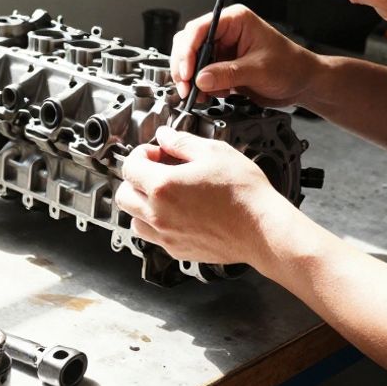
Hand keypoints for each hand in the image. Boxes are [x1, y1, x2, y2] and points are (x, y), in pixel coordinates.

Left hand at [114, 126, 292, 264]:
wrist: (262, 228)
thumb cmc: (243, 194)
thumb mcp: (214, 153)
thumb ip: (182, 142)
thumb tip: (165, 136)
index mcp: (163, 186)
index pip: (129, 166)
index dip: (141, 154)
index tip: (155, 152)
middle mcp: (158, 214)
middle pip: (124, 195)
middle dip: (135, 179)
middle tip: (156, 171)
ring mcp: (166, 235)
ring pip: (134, 219)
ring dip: (142, 204)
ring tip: (164, 194)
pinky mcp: (177, 250)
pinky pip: (152, 236)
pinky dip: (155, 224)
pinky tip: (176, 213)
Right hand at [170, 4, 316, 106]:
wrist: (302, 83)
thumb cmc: (290, 67)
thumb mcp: (258, 70)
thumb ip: (227, 74)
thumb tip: (200, 79)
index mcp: (235, 20)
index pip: (199, 29)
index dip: (188, 51)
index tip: (187, 73)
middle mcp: (225, 31)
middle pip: (189, 43)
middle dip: (185, 67)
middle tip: (187, 88)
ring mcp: (222, 49)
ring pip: (192, 60)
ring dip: (191, 79)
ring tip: (199, 95)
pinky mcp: (222, 65)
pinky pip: (201, 74)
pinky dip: (200, 87)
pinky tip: (211, 95)